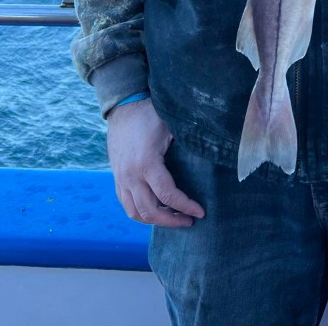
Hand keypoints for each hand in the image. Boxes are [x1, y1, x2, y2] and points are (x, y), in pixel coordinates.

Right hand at [107, 97, 204, 226]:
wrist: (123, 107)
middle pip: (149, 211)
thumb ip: (186, 143)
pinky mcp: (117, 178)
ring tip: (173, 218)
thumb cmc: (150, 115)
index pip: (167, 195)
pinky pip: (126, 204)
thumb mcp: (171, 127)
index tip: (200, 212)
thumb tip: (210, 154)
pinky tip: (157, 209)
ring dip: (155, 220)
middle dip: (171, 220)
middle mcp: (131, 176)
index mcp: (147, 163)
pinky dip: (141, 212)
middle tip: (189, 220)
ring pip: (135, 212)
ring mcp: (121, 179)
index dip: (185, 206)